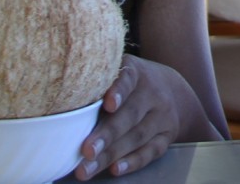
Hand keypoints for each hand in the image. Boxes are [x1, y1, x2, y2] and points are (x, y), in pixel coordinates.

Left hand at [74, 54, 185, 178]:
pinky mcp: (167, 136)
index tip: (107, 105)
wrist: (172, 88)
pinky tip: (115, 169)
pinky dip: (132, 162)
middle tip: (86, 151)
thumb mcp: (119, 70)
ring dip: (112, 154)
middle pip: (130, 115)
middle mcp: (153, 93)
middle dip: (107, 135)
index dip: (117, 91)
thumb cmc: (130, 81)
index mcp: (136, 72)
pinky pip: (151, 152)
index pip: (127, 79)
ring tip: (89, 166)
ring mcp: (162, 116)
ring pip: (137, 137)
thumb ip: (101, 82)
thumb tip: (67, 100)